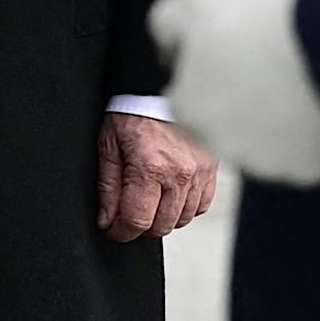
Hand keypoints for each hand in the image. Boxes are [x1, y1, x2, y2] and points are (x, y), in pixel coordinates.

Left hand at [95, 110, 217, 241]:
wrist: (158, 89)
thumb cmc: (129, 113)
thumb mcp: (107, 145)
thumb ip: (108, 186)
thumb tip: (107, 221)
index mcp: (150, 167)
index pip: (137, 220)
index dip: (120, 231)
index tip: (110, 229)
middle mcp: (180, 174)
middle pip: (161, 226)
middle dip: (139, 225)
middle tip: (125, 212)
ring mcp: (200, 173)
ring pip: (181, 219)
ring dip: (161, 217)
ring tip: (146, 198)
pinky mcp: (212, 170)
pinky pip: (200, 206)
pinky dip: (183, 207)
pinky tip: (168, 193)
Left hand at [151, 0, 319, 186]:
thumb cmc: (261, 19)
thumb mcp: (194, 3)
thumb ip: (166, 29)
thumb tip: (169, 51)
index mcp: (190, 113)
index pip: (185, 99)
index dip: (204, 72)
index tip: (228, 50)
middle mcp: (228, 149)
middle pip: (224, 122)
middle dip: (235, 97)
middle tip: (259, 61)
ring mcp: (275, 164)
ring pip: (264, 138)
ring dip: (269, 114)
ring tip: (287, 74)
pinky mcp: (312, 166)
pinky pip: (300, 145)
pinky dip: (302, 125)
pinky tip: (306, 93)